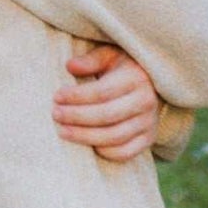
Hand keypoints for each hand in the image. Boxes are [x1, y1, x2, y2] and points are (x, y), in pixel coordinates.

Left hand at [52, 43, 159, 162]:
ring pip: (113, 136)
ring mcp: (149, 123)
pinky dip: (103, 151)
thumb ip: (91, 60)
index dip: (76, 97)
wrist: (152, 84)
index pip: (102, 92)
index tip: (57, 97)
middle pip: (106, 115)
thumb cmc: (122, 68)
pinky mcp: (148, 139)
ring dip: (84, 136)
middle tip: (55, 115)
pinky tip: (85, 144)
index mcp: (136, 78)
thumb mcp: (109, 55)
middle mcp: (146, 101)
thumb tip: (70, 66)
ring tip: (63, 131)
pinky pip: (124, 152)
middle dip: (76, 117)